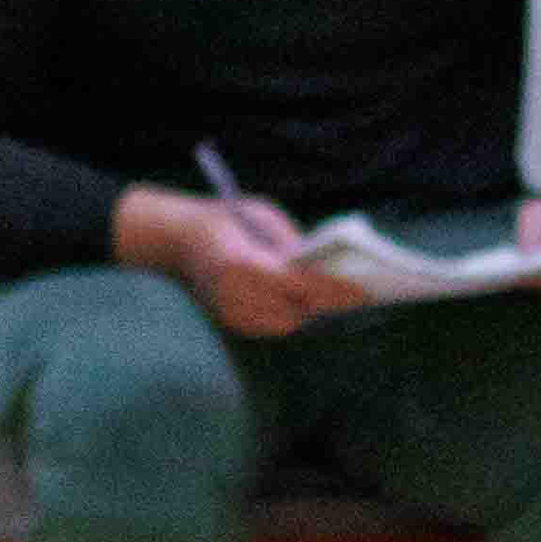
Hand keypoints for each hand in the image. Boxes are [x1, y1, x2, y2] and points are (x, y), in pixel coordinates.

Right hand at [111, 182, 346, 343]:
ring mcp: (230, 312)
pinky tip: (309, 304)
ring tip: (343, 301)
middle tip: (363, 296)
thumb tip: (327, 269)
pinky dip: (292, 315)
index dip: (334, 290)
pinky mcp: (231, 322)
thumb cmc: (226, 219)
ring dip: (313, 310)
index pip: (300, 284)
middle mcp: (234, 294)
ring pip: (288, 321)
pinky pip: (273, 325)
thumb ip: (292, 245)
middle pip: (298, 308)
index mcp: (242, 263)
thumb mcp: (262, 217)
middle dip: (330, 302)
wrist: (176, 238)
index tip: (364, 292)